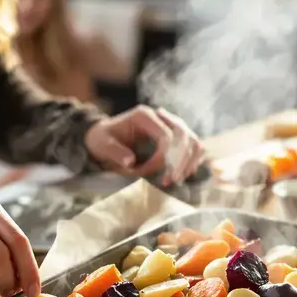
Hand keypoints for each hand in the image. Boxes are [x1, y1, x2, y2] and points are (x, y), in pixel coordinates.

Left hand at [85, 105, 204, 184]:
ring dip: (189, 162)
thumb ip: (115, 152)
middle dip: (180, 161)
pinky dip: (193, 160)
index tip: (152, 174)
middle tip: (171, 181)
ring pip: (193, 140)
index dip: (163, 158)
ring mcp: (171, 125)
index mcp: (144, 116)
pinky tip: (183, 174)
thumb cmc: (103, 140)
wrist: (105, 137)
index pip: (166, 135)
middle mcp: (161, 117)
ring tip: (176, 179)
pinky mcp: (176, 136)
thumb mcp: (102, 145)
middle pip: (184, 135)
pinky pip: (194, 146)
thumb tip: (130, 161)